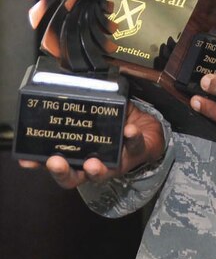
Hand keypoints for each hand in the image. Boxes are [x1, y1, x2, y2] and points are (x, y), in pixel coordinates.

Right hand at [18, 102, 164, 188]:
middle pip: (74, 177)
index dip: (40, 163)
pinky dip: (131, 138)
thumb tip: (63, 81)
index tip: (27, 160)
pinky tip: (129, 130)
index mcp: (80, 153)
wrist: (146, 129)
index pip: (56, 162)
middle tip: (55, 162)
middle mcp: (94, 163)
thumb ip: (82, 104)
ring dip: (96, 170)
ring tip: (93, 162)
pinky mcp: (135, 152)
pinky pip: (134, 146)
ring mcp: (114, 162)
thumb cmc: (115, 123)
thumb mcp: (95, 113)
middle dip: (63, 172)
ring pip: (103, 173)